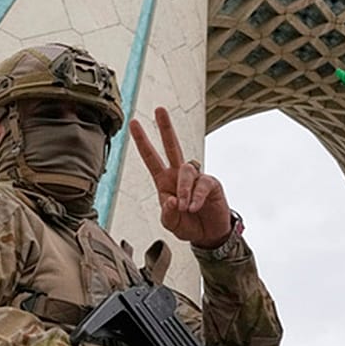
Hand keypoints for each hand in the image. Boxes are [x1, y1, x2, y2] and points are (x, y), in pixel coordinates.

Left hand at [130, 107, 231, 248]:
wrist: (208, 235)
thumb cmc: (187, 225)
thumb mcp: (171, 224)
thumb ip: (167, 214)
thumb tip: (170, 200)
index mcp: (164, 181)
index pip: (151, 158)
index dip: (142, 141)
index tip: (133, 123)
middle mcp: (179, 175)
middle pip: (172, 146)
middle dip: (166, 128)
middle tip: (159, 110)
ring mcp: (196, 178)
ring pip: (186, 170)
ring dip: (183, 190)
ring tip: (184, 207)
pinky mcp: (211, 184)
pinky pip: (202, 184)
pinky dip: (196, 197)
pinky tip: (194, 207)